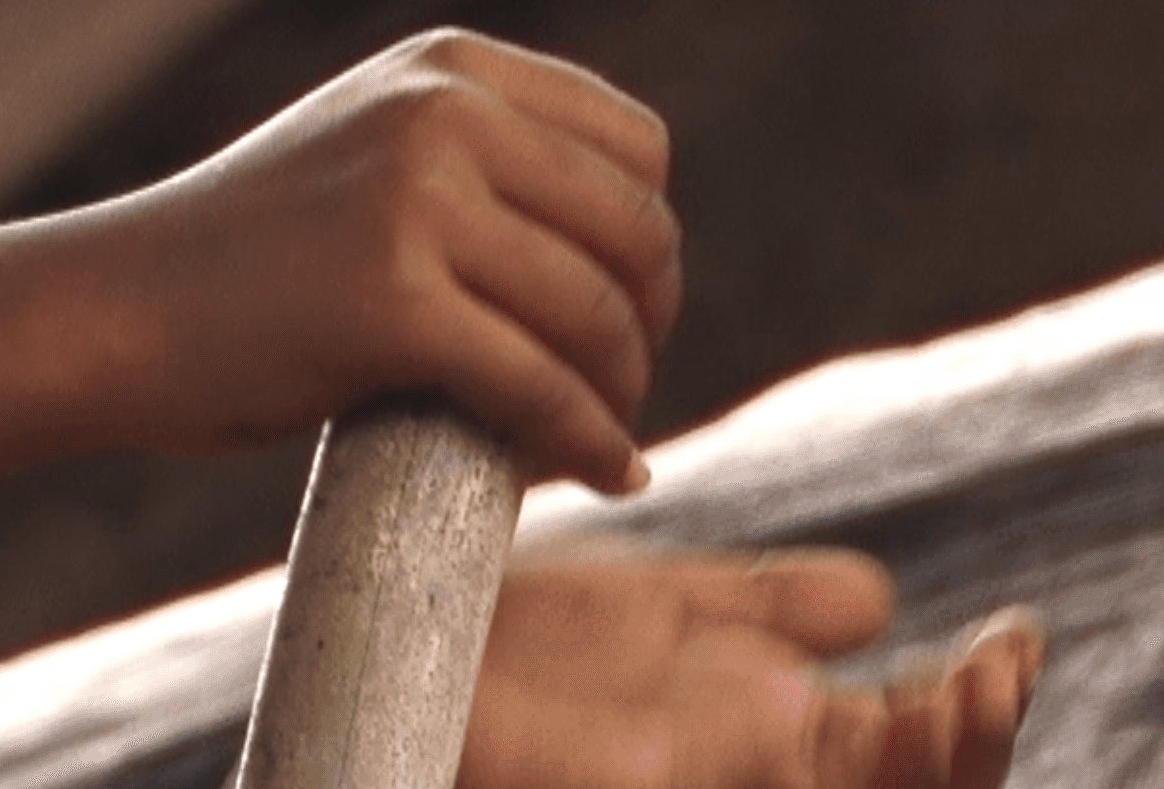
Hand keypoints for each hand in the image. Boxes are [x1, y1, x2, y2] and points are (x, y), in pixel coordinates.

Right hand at [87, 30, 679, 490]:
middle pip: (636, 233)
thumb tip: (640, 258)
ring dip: (618, 395)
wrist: (109, 310)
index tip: (618, 314)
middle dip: (644, 328)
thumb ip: (480, 165)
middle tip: (612, 394)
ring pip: (598, 315)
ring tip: (594, 440)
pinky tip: (599, 473)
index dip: (646, 245)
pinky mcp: (392, 300)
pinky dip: (586, 441)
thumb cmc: (240, 262)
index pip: (635, 149)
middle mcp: (440, 112)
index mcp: (445, 68)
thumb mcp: (368, 156)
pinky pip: (542, 385)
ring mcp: (416, 199)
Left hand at [461, 546, 1042, 788]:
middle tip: (985, 678)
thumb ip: (764, 609)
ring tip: (945, 700)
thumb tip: (871, 602)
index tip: (1005, 646)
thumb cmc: (501, 644)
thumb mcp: (650, 615)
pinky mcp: (598, 777)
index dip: (973, 714)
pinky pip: (687, 779)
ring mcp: (669, 776)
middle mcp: (730, 769)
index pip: (902, 750)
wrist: (369, 655)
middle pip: (890, 785)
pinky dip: (766, 761)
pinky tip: (803, 712)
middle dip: (961, 748)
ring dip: (911, 765)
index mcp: (754, 737)